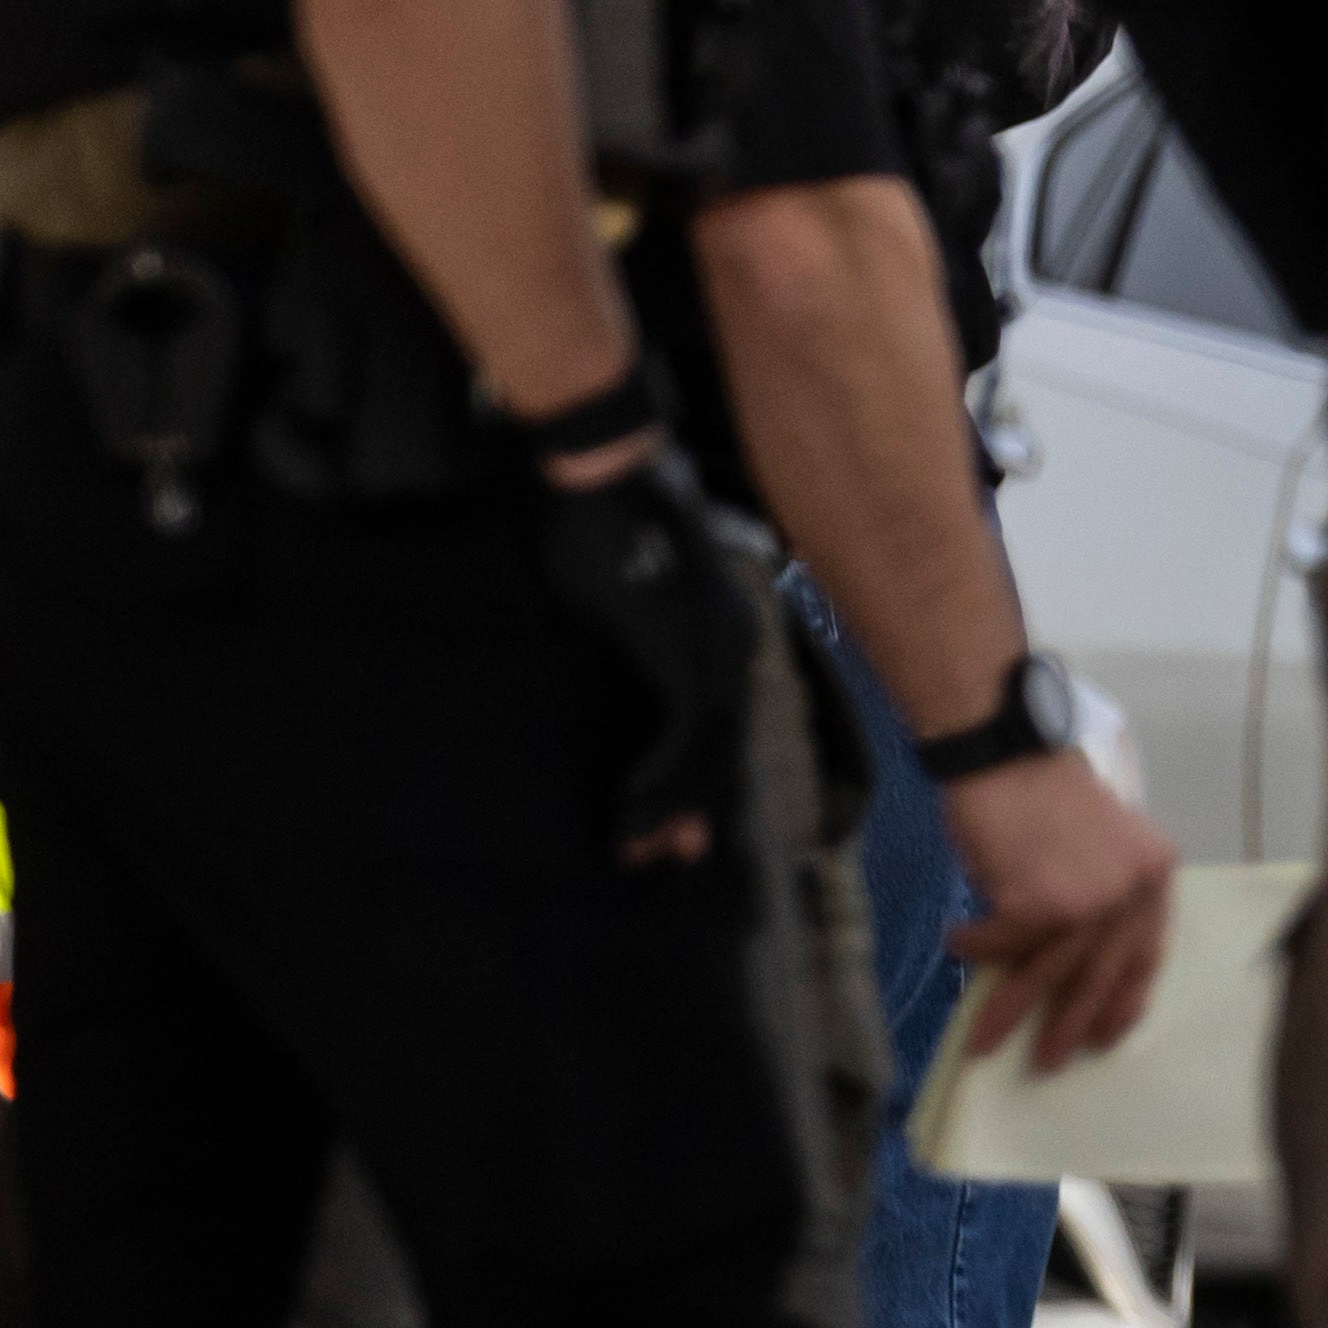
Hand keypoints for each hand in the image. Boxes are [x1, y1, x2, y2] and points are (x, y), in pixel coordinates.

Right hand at [530, 450, 760, 867]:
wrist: (597, 470)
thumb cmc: (596, 526)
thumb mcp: (617, 596)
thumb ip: (629, 643)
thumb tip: (615, 680)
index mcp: (717, 630)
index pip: (721, 725)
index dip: (701, 784)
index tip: (677, 833)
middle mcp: (732, 639)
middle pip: (726, 748)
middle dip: (694, 809)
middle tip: (659, 857)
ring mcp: (717, 641)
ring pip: (712, 751)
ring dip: (674, 807)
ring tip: (636, 848)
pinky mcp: (688, 642)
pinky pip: (689, 732)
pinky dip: (663, 781)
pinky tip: (631, 810)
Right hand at [937, 748, 1178, 1070]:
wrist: (1006, 750)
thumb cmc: (1043, 792)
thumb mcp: (1097, 847)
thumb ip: (1098, 899)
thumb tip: (1068, 968)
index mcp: (1153, 877)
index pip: (1147, 955)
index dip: (1125, 1000)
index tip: (1107, 1036)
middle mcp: (1130, 893)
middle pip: (1099, 976)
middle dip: (1070, 1024)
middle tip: (1050, 1062)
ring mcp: (1086, 902)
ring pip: (1046, 974)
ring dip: (1009, 1012)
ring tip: (983, 1044)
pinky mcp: (1036, 905)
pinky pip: (1000, 946)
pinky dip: (975, 949)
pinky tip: (959, 947)